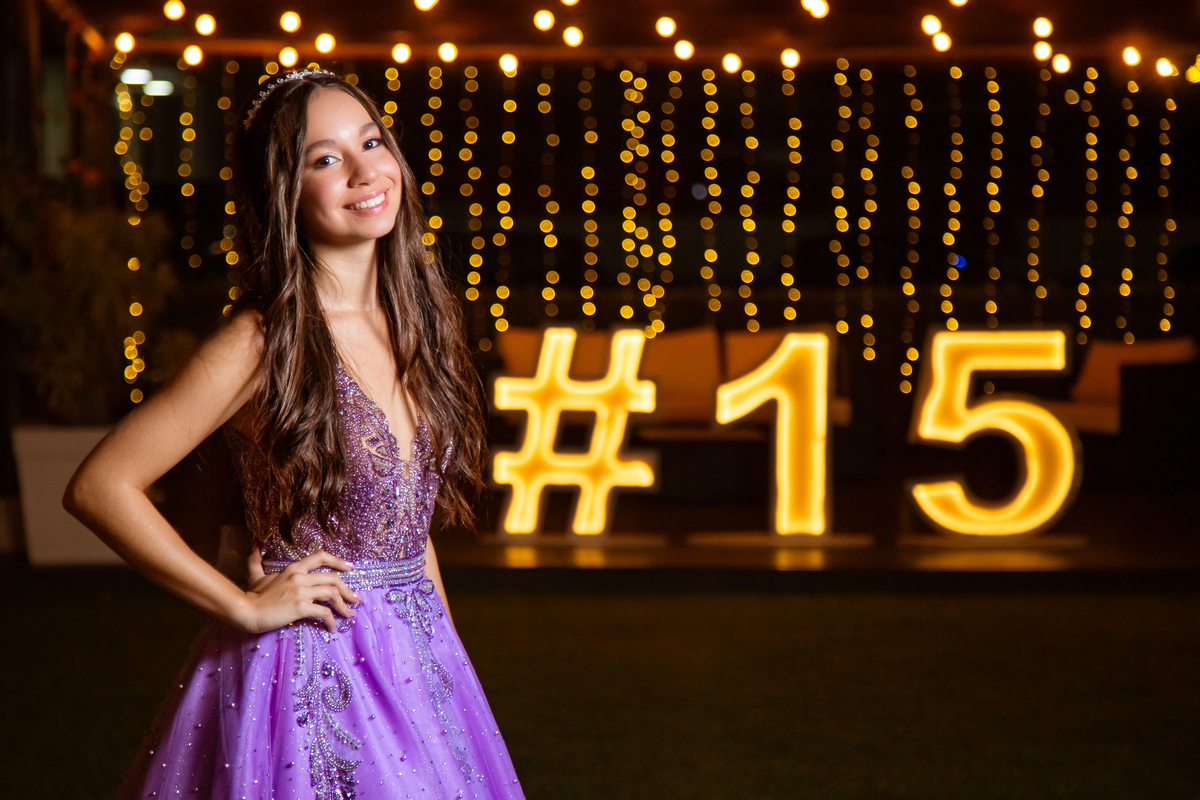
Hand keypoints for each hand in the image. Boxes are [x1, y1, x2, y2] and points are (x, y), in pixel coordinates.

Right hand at [235, 547, 361, 633]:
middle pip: (333, 578)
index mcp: (294, 568)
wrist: (246, 611)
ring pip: (332, 594)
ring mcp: (301, 591)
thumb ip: (256, 561)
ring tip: (349, 614)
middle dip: (348, 589)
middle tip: (356, 598)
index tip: (350, 567)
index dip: (338, 561)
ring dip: (344, 605)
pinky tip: (333, 628)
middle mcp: (300, 577)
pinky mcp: (301, 607)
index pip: (321, 557)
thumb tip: (255, 546)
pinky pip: (324, 612)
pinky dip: (332, 620)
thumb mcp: (256, 575)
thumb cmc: (252, 595)